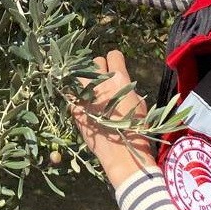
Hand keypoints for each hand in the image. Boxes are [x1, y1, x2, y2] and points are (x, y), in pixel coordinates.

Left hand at [69, 49, 156, 186]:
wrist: (122, 154)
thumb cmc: (137, 129)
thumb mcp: (139, 103)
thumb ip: (127, 88)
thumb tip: (119, 83)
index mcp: (120, 79)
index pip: (113, 55)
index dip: (115, 60)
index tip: (115, 67)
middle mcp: (100, 83)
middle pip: (95, 62)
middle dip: (99, 69)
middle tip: (103, 80)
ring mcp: (85, 95)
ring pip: (80, 75)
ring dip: (85, 79)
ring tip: (89, 89)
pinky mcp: (75, 108)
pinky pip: (71, 93)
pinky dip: (76, 95)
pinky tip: (81, 101)